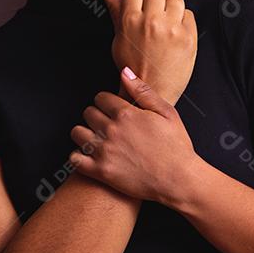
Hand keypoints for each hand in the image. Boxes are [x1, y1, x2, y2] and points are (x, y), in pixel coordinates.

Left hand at [68, 66, 196, 204]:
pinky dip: (78, 157)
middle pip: (88, 113)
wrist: (179, 180)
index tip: (111, 109)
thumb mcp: (167, 112)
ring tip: (96, 139)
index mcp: (126, 113)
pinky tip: (89, 157)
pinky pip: (75, 159)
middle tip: (106, 124)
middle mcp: (112, 130)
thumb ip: (143, 91)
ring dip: (84, 134)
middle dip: (95, 116)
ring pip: (77, 133)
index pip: (100, 98)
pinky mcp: (101, 172)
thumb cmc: (176, 146)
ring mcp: (104, 151)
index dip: (106, 102)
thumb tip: (124, 72)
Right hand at [94, 0, 196, 106]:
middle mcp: (151, 21)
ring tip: (165, 24)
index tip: (140, 4)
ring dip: (171, 7)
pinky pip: (188, 14)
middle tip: (154, 13)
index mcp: (130, 19)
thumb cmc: (133, 65)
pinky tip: (175, 34)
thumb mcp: (119, 36)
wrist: (151, 91)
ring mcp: (172, 29)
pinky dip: (183, 21)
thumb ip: (114, 8)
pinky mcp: (188, 37)